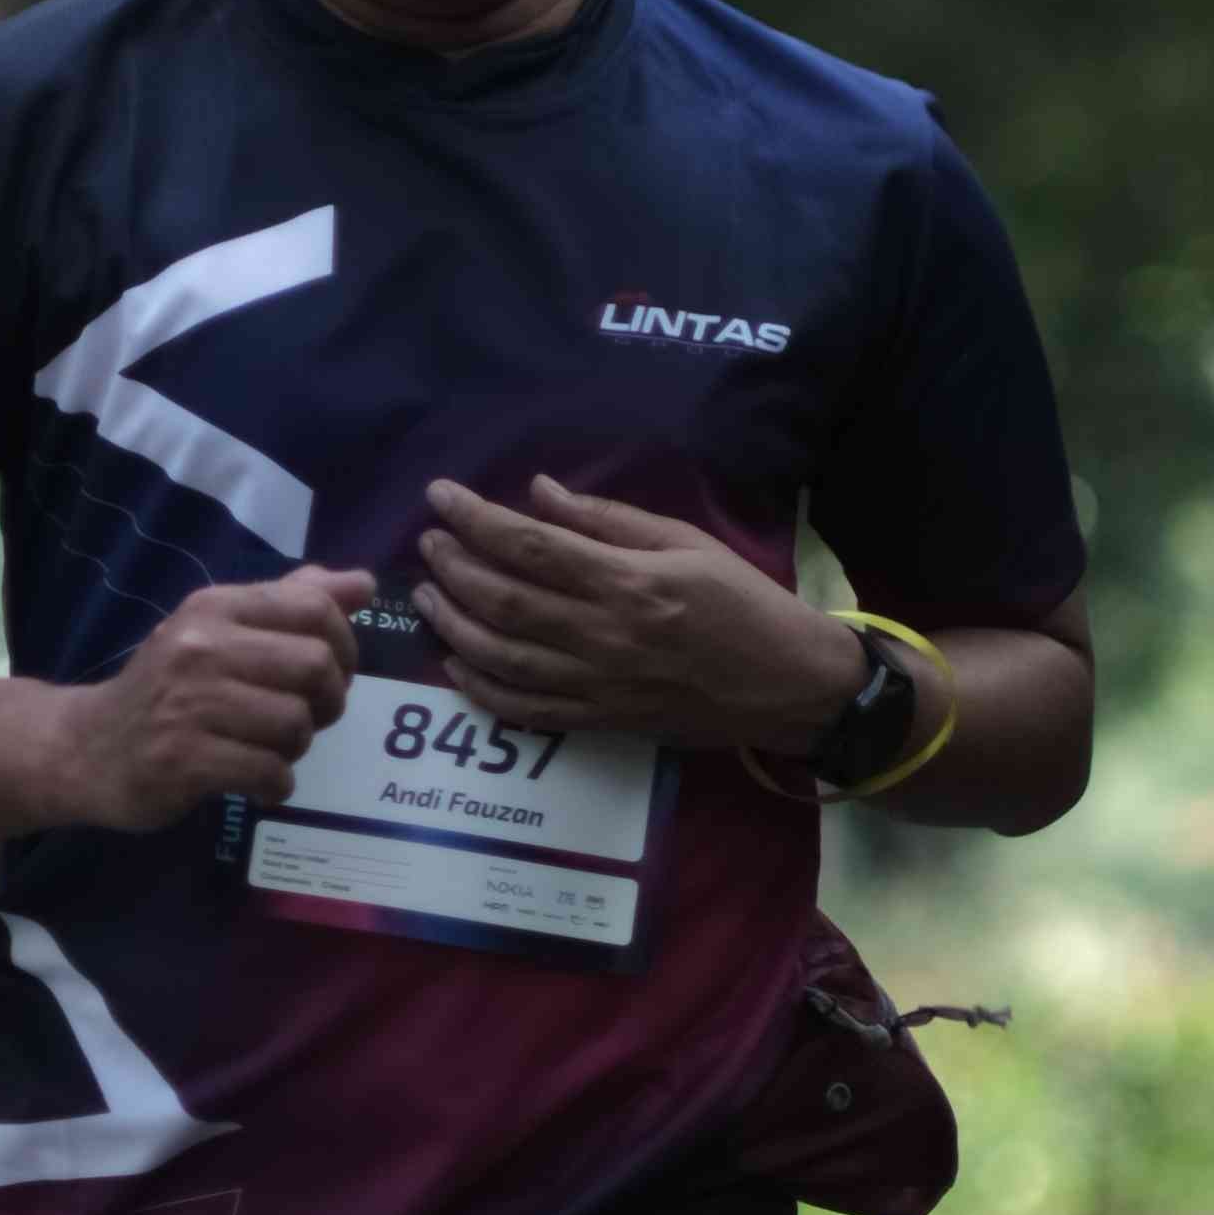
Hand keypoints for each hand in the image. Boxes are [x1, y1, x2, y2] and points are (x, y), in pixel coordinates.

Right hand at [51, 564, 377, 828]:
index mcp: (213, 608)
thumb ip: (288, 604)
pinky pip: (269, 772)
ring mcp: (188, 704)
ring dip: (296, 748)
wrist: (86, 748)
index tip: (331, 672)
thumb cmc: (165, 689)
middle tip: (305, 718)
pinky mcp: (183, 760)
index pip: (312, 606)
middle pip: (315, 665)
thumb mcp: (216, 631)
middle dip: (328, 701)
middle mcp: (200, 647)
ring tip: (270, 751)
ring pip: (295, 723)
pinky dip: (275, 786)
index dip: (344, 643)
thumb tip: (362, 584)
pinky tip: (256, 784)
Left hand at [415, 477, 865, 751]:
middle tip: (429, 541)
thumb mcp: (686, 542)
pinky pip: (525, 709)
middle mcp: (606, 636)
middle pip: (505, 600)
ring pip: (503, 656)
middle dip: (454, 566)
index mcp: (629, 583)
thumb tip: (539, 493)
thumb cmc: (742, 602)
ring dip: (453, 623)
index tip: (441, 495)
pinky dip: (481, 688)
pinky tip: (454, 661)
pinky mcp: (600, 721)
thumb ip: (608, 520)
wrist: (787, 684)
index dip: (476, 519)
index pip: (532, 546)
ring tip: (426, 592)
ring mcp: (599, 685)